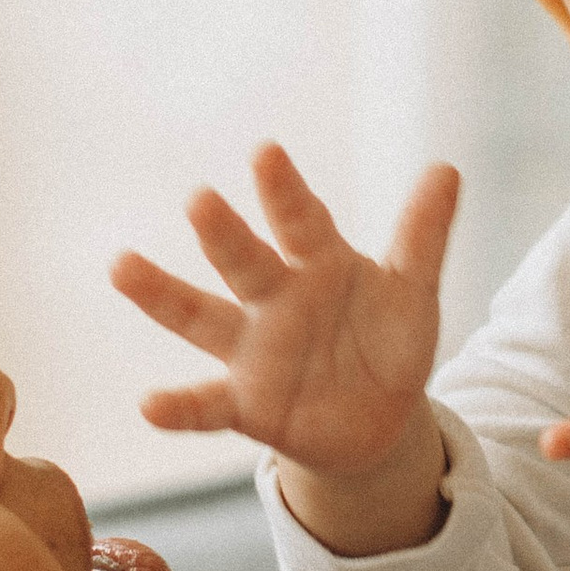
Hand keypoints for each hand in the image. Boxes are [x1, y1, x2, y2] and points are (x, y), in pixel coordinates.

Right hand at [112, 146, 456, 483]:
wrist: (378, 417)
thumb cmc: (387, 341)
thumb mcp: (411, 291)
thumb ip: (422, 235)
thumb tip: (447, 169)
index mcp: (316, 262)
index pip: (301, 221)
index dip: (285, 191)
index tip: (266, 153)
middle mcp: (273, 298)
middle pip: (244, 260)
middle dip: (223, 232)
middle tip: (200, 199)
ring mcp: (252, 349)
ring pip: (200, 317)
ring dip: (161, 294)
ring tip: (122, 265)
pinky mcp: (244, 403)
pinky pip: (205, 406)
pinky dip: (176, 407)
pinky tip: (148, 405)